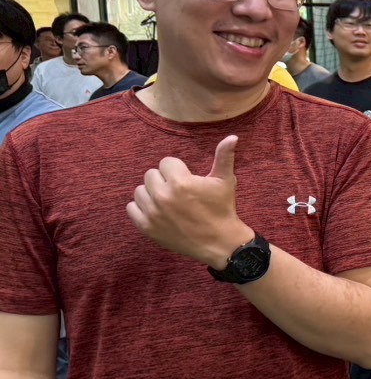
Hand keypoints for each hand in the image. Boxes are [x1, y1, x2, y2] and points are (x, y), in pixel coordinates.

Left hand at [126, 136, 251, 267]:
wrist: (220, 243)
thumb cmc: (222, 209)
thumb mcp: (225, 181)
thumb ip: (224, 157)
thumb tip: (232, 136)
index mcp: (181, 182)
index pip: (166, 162)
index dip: (178, 170)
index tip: (187, 179)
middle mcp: (163, 196)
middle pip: (151, 174)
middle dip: (164, 180)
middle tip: (178, 191)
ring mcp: (152, 213)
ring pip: (140, 190)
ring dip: (152, 193)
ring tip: (167, 201)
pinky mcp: (146, 227)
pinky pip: (131, 208)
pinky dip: (141, 208)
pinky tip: (157, 210)